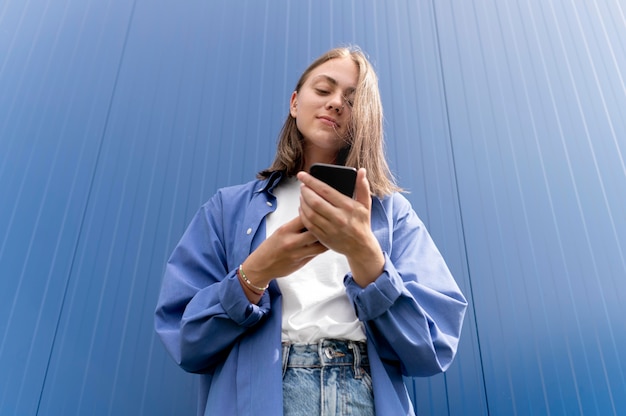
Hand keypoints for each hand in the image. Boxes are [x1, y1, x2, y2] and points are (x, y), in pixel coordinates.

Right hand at [242, 215, 326, 288]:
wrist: (261, 265)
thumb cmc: (271, 247)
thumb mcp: (281, 232)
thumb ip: (297, 226)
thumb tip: (314, 218)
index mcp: (285, 229)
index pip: (305, 216)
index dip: (316, 213)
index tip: (323, 211)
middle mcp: (291, 241)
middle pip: (315, 230)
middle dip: (325, 226)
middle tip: (333, 223)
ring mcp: (297, 253)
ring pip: (319, 244)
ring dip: (328, 239)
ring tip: (333, 234)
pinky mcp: (301, 262)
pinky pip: (317, 253)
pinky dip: (323, 248)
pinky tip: (327, 243)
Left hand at [297, 168, 383, 285]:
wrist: (361, 247)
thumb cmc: (362, 223)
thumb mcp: (365, 204)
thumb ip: (362, 186)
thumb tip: (361, 171)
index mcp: (348, 206)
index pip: (325, 190)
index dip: (311, 181)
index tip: (302, 175)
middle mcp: (339, 218)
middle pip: (315, 202)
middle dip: (305, 192)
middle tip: (302, 186)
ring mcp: (330, 229)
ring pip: (310, 213)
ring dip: (302, 203)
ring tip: (302, 196)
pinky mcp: (324, 237)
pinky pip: (309, 224)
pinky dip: (302, 215)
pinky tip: (302, 209)